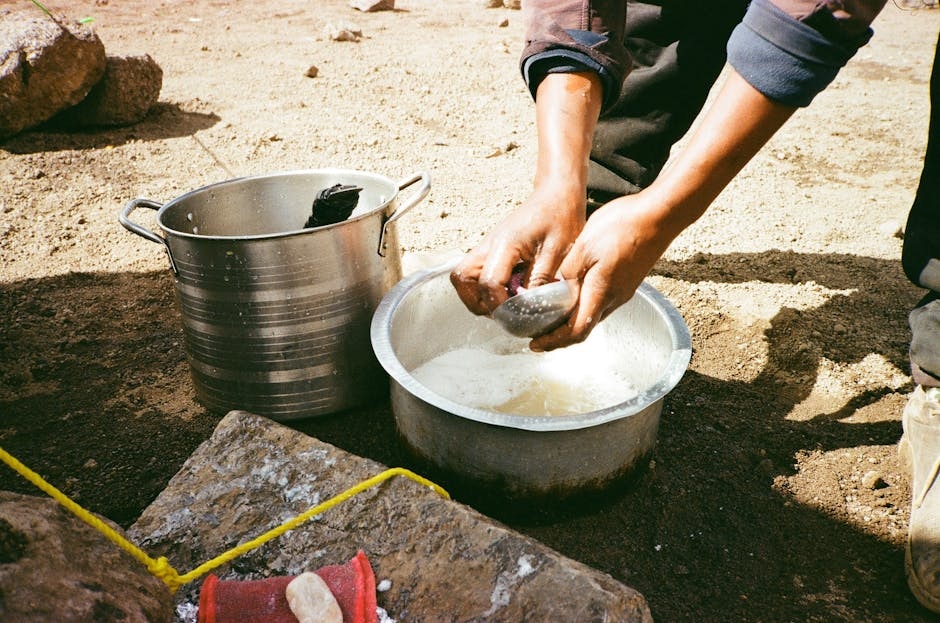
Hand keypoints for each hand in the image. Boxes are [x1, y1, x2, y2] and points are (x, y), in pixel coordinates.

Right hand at [450, 184, 584, 314]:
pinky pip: (475, 273)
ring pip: (463, 277)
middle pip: (461, 279)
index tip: (516, 315)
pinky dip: (483, 288)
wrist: (557, 194)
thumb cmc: (560, 217)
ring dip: (476, 296)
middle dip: (477, 301)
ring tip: (502, 304)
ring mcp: (487, 247)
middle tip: (501, 312)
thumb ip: (541, 280)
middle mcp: (489, 244)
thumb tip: (528, 307)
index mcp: (505, 243)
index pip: (489, 282)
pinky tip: (508, 292)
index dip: (499, 305)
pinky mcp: (491, 250)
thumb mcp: (559, 251)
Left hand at [530, 191, 674, 350]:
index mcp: (601, 291)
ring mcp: (623, 290)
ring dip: (571, 322)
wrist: (660, 215)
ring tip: (550, 319)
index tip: (536, 344)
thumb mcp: (585, 246)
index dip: (554, 342)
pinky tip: (572, 297)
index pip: (576, 331)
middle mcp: (615, 298)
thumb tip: (562, 287)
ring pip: (593, 315)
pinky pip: (602, 302)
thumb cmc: (623, 226)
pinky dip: (583, 308)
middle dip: (559, 336)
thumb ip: (569, 271)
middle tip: (537, 336)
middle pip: (584, 328)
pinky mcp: (627, 281)